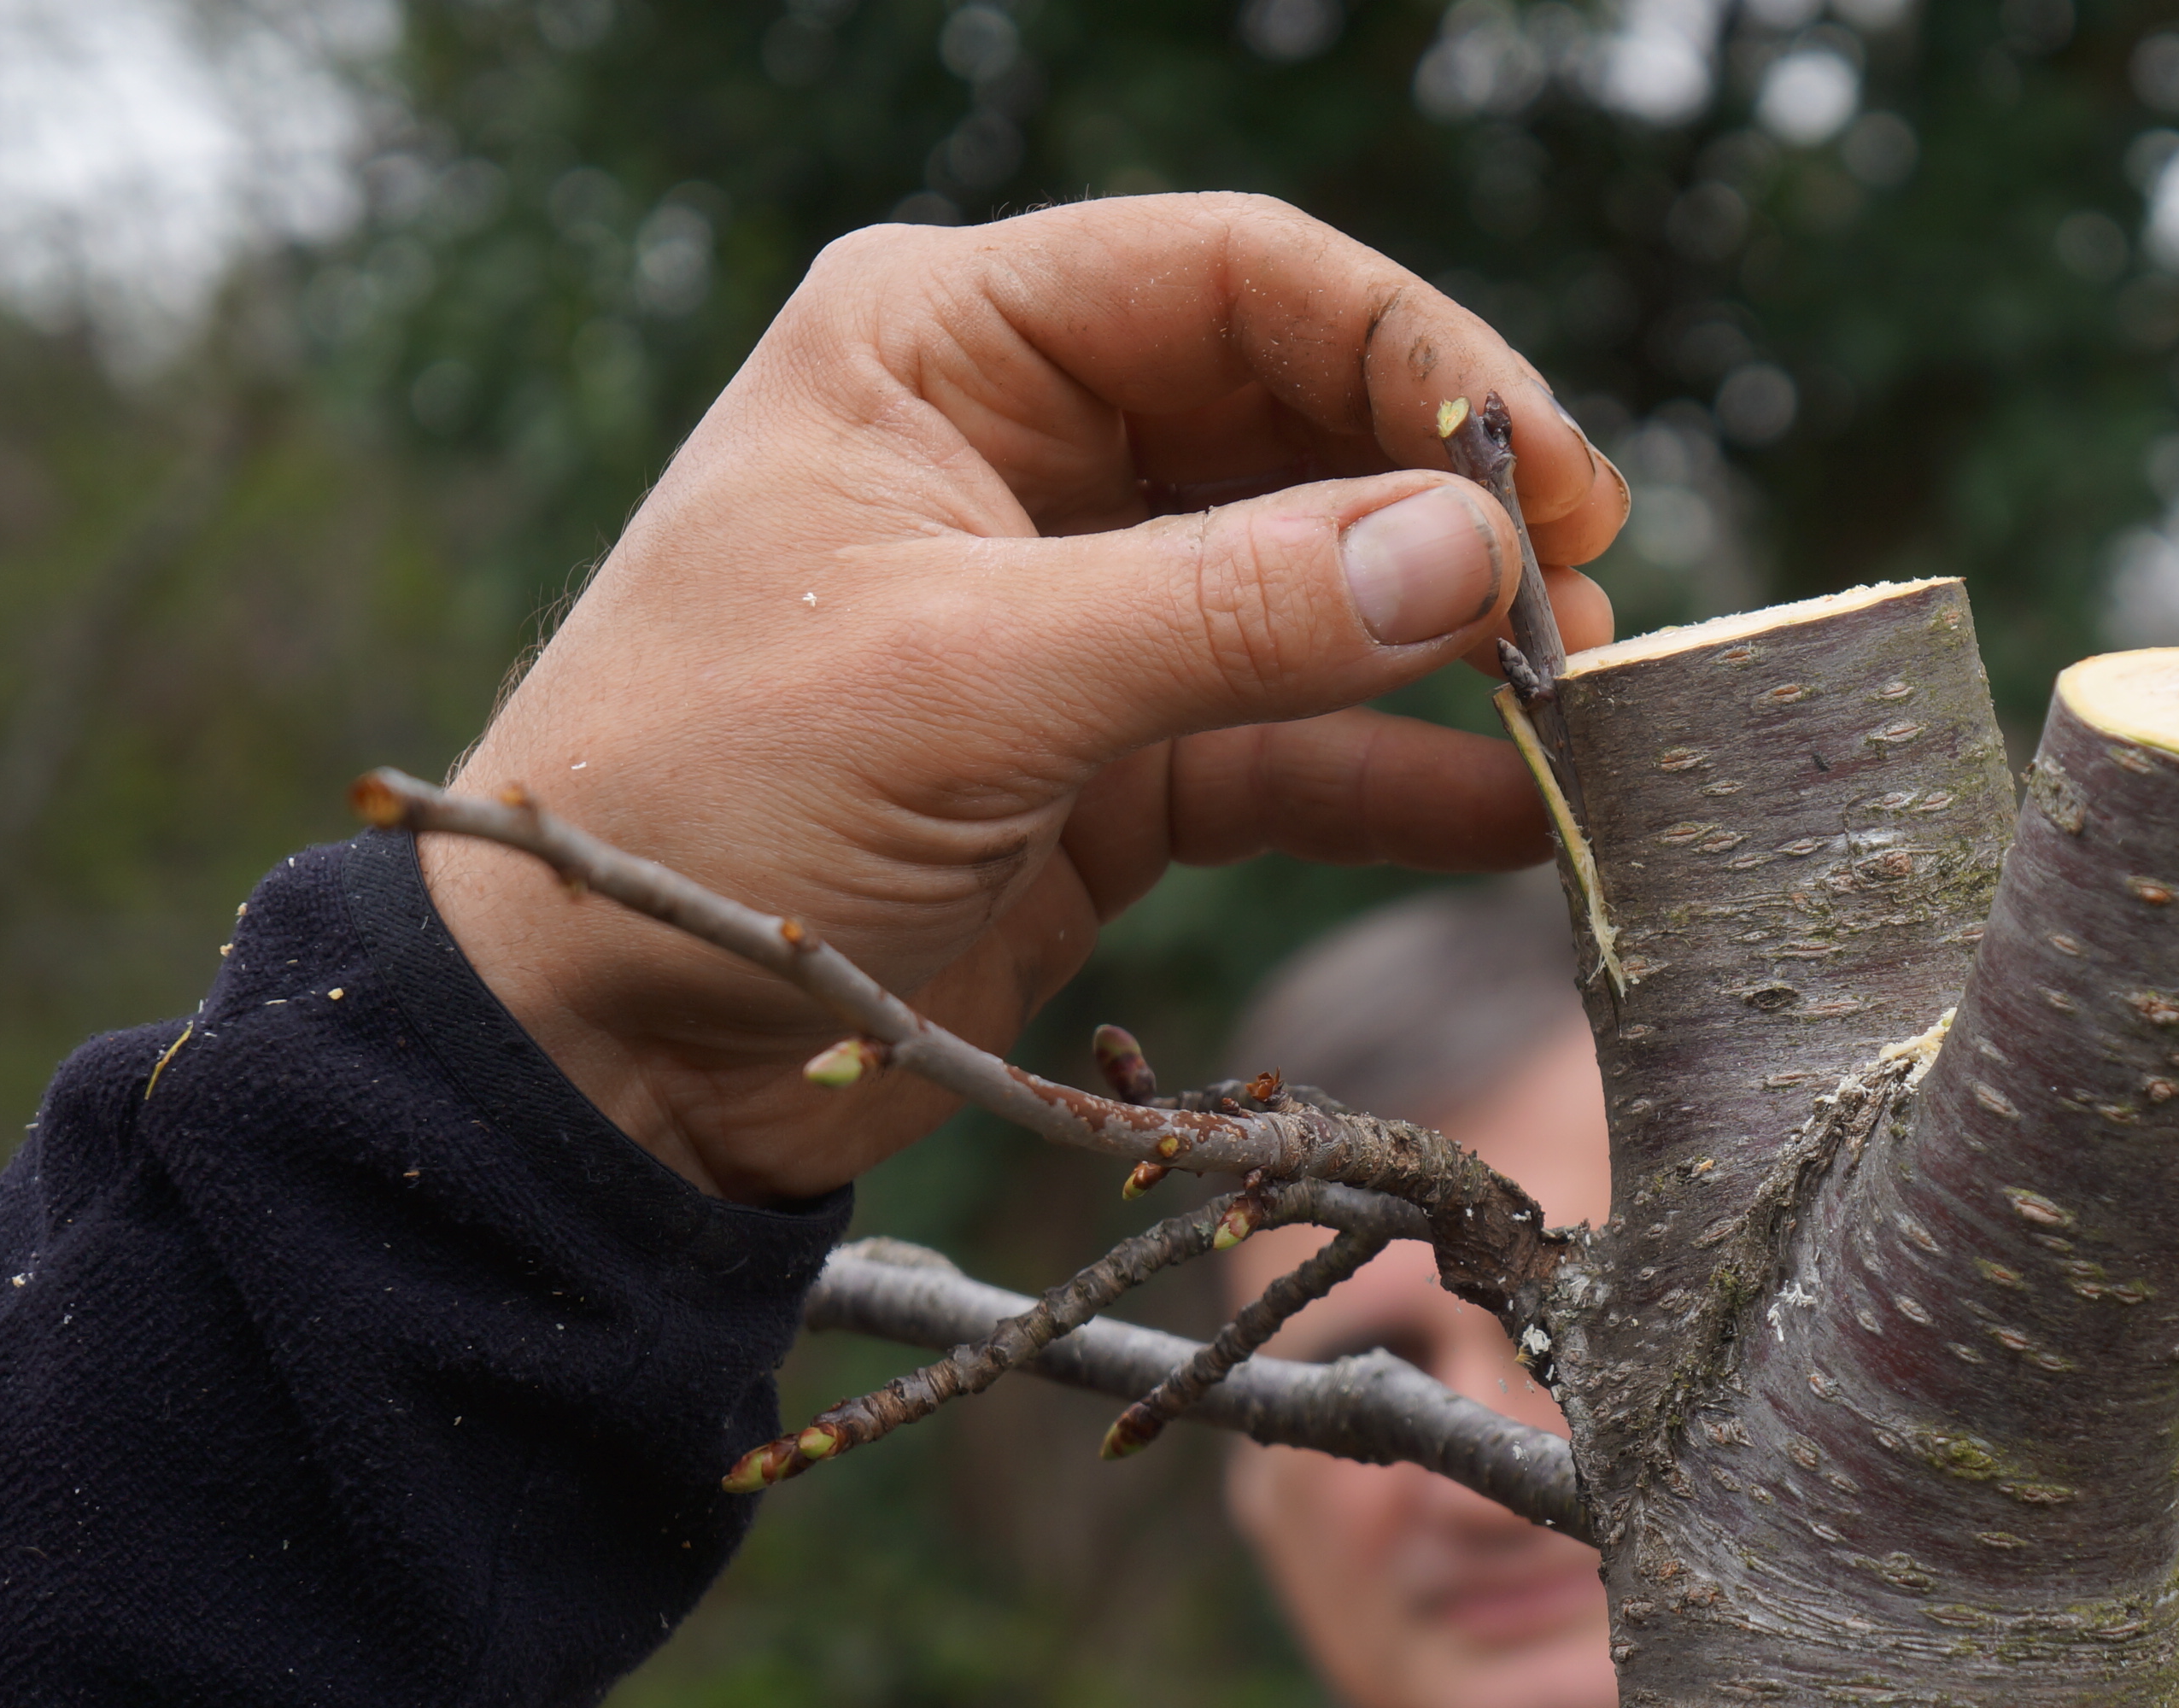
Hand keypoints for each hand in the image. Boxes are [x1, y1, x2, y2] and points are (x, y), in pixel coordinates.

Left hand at [421, 194, 1625, 1203]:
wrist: (594, 1055)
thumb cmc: (705, 804)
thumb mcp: (969, 683)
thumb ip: (1231, 613)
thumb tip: (1475, 558)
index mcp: (951, 348)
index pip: (1237, 280)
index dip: (1414, 354)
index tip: (1546, 470)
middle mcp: (1029, 451)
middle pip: (1304, 423)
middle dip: (1451, 503)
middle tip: (1583, 590)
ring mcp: (1083, 610)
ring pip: (1318, 586)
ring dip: (1449, 641)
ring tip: (1583, 700)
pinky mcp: (1116, 762)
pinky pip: (1292, 742)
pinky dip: (1397, 774)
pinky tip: (1511, 811)